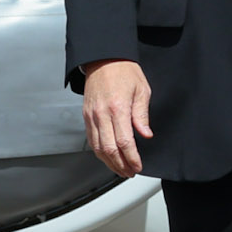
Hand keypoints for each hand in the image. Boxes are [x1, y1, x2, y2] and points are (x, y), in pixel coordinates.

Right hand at [80, 59, 153, 176]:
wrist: (103, 59)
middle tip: (130, 172)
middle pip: (109, 149)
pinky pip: (91, 139)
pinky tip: (108, 157)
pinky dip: (99, 152)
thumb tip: (146, 135)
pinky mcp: (86, 116)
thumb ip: (142, 115)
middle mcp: (101, 114)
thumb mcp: (142, 90)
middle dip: (120, 165)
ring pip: (97, 148)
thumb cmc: (124, 71)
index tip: (138, 166)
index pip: (124, 142)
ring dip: (109, 162)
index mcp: (118, 108)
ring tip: (120, 169)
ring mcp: (91, 116)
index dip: (131, 158)